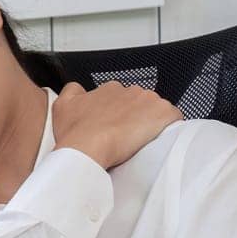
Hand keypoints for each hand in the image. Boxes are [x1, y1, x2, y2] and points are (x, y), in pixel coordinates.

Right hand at [52, 81, 181, 169]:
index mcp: (109, 89)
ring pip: (157, 111)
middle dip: (137, 118)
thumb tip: (77, 89)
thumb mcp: (62, 107)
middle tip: (128, 137)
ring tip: (142, 142)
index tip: (117, 126)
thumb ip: (71, 92)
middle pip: (141, 104)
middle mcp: (130, 91)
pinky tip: (161, 139)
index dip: (121, 114)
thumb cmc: (75, 134)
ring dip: (152, 124)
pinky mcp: (163, 113)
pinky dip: (171, 127)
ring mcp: (148, 100)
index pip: (122, 98)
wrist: (86, 148)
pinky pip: (174, 118)